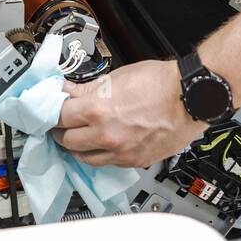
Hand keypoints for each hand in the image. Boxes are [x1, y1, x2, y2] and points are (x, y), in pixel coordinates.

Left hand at [52, 60, 207, 168]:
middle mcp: (106, 135)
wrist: (190, 96)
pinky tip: (101, 144)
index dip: (51, 112)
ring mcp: (120, 152)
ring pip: (84, 157)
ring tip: (79, 135)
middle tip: (62, 123)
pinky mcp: (134, 161)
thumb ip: (88, 88)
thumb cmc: (160, 82)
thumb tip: (68, 90)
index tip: (50, 110)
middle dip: (61, 130)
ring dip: (78, 146)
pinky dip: (101, 153)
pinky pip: (107, 163)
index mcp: (97, 110)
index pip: (58, 117)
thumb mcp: (116, 77)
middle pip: (67, 141)